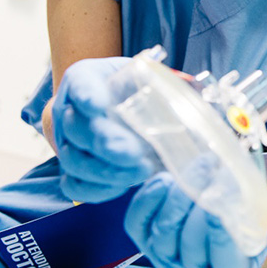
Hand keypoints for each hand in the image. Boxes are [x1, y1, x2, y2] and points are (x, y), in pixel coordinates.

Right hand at [52, 56, 153, 201]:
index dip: (88, 96)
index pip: (80, 84)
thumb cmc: (139, 91)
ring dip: (106, 170)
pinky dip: (98, 189)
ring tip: (140, 172)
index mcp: (85, 78)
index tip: (99, 106)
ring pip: (74, 160)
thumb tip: (200, 92)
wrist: (122, 108)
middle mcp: (68, 110)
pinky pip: (75, 185)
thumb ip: (167, 84)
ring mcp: (66, 142)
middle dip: (105, 142)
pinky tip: (124, 186)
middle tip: (134, 152)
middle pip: (76, 128)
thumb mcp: (152, 78)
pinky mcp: (71, 170)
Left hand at [124, 170, 266, 267]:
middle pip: (190, 243)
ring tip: (195, 169)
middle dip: (199, 202)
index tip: (223, 197)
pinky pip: (138, 224)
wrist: (221, 232)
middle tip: (210, 169)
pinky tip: (163, 180)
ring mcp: (167, 260)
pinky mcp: (146, 242)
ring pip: (164, 232)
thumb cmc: (245, 226)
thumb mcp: (263, 229)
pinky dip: (147, 201)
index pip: (224, 259)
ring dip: (178, 196)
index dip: (221, 230)